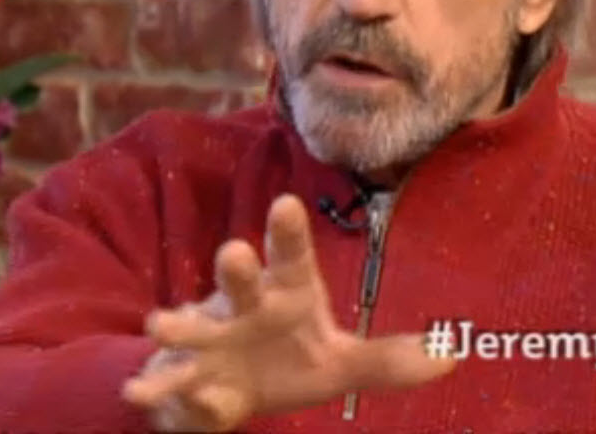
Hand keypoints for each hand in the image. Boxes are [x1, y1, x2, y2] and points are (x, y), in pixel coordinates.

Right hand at [121, 194, 455, 430]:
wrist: (226, 391)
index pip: (292, 257)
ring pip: (192, 328)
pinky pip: (172, 382)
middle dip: (236, 267)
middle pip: (240, 281)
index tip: (287, 202)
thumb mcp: (340, 365)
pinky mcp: (183, 377)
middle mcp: (244, 307)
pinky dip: (160, 388)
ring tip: (158, 325)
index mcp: (284, 294)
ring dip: (176, 325)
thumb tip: (453, 356)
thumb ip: (388, 361)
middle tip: (234, 251)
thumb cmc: (286, 360)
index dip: (289, 231)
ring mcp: (209, 340)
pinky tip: (142, 392)